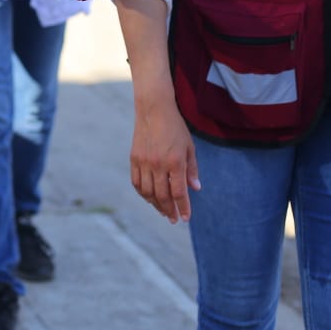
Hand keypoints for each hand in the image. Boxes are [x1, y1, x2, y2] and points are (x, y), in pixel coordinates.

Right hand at [130, 95, 199, 222]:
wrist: (153, 110)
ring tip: (162, 210)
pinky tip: (149, 197)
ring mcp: (144, 162)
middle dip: (169, 210)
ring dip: (155, 204)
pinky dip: (143, 193)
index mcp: (175, 161)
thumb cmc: (175, 128)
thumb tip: (195, 188)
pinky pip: (137, 182)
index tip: (185, 218)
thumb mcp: (189, 147)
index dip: (183, 207)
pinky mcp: (134, 159)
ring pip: (148, 192)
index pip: (179, 192)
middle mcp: (158, 164)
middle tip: (173, 219)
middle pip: (162, 195)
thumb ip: (192, 169)